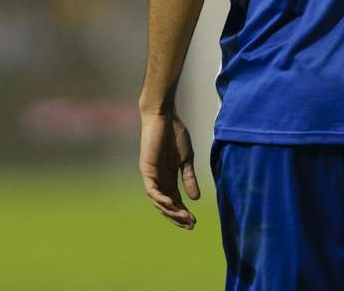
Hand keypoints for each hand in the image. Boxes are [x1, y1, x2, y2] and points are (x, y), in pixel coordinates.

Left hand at [139, 111, 200, 229]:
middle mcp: (158, 180)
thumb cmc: (176, 135)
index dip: (183, 212)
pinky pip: (152, 190)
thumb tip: (196, 199)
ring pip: (159, 201)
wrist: (166, 118)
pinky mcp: (147, 170)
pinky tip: (172, 204)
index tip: (194, 222)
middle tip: (191, 225)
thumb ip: (189, 179)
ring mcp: (152, 176)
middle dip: (178, 216)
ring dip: (171, 211)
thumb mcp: (187, 161)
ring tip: (184, 218)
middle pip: (166, 205)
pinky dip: (161, 199)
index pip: (175, 201)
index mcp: (168, 178)